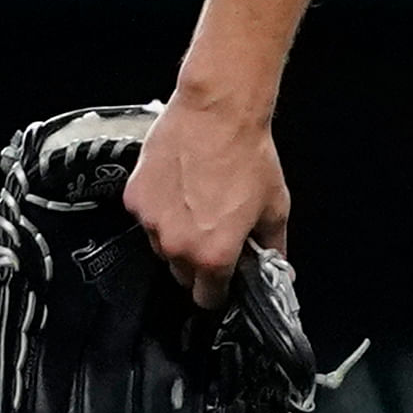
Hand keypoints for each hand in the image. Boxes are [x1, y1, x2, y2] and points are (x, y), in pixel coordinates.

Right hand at [125, 87, 289, 307]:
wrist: (217, 113)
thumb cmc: (248, 156)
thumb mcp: (274, 208)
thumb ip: (272, 248)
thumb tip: (278, 268)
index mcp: (213, 256)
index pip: (207, 298)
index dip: (218, 291)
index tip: (222, 280)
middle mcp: (178, 246)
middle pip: (182, 274)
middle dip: (198, 262)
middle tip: (213, 231)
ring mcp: (151, 223)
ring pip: (162, 247)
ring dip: (176, 236)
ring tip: (196, 203)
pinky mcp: (135, 199)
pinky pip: (146, 218)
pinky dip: (160, 209)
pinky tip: (179, 187)